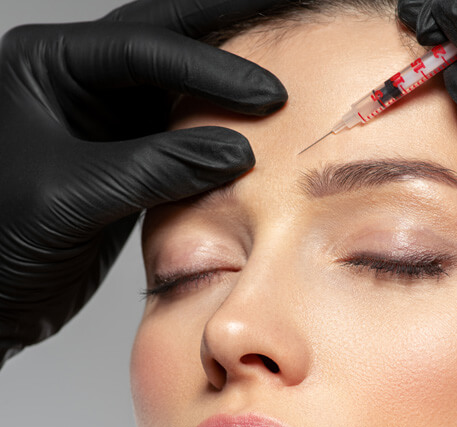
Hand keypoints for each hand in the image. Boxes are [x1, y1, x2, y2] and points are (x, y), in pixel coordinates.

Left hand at [0, 0, 287, 367]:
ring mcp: (103, 120)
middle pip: (165, 40)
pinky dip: (215, 132)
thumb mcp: (75, 197)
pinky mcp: (125, 159)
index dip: (211, 70)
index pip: (142, 50)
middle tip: (293, 12)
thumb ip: (156, 167)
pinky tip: (250, 126)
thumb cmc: (4, 240)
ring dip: (227, 79)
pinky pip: (179, 135)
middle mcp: (76, 81)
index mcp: (47, 67)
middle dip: (229, 29)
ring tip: (279, 66)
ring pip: (177, 86)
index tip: (267, 95)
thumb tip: (237, 151)